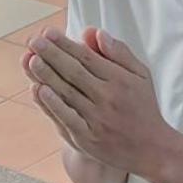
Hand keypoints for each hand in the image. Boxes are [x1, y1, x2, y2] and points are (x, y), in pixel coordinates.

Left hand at [23, 26, 170, 176]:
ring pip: (67, 93)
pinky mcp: (87, 139)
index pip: (87, 58)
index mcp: (120, 80)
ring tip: (31, 59)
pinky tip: (39, 90)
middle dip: (51, 54)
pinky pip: (67, 118)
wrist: (152, 150)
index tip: (48, 32)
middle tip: (33, 41)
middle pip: (74, 72)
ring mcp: (96, 120)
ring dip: (47, 76)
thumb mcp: (140, 75)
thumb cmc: (143, 108)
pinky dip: (52, 104)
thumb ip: (119, 52)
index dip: (66, 44)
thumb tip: (95, 33)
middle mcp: (108, 98)